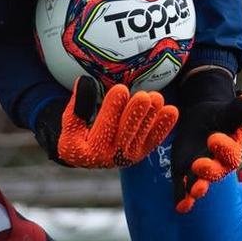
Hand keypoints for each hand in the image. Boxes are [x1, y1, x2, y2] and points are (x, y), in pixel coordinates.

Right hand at [36, 76, 177, 168]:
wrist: (87, 155)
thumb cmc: (77, 136)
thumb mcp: (70, 124)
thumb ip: (77, 105)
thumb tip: (84, 82)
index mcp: (90, 152)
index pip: (103, 128)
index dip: (112, 109)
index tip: (120, 90)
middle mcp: (111, 158)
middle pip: (126, 134)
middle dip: (135, 114)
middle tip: (143, 97)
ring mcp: (129, 157)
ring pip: (142, 136)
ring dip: (151, 117)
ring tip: (157, 98)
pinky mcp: (141, 153)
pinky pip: (154, 140)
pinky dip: (163, 126)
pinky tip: (171, 111)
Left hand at [171, 67, 241, 213]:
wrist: (202, 120)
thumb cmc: (218, 115)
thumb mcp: (226, 111)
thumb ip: (236, 111)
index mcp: (231, 149)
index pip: (230, 151)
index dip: (223, 147)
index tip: (214, 137)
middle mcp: (218, 165)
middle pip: (216, 171)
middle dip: (209, 170)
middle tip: (199, 165)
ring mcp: (201, 172)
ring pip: (201, 182)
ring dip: (198, 188)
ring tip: (193, 191)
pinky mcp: (185, 174)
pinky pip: (184, 189)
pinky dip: (182, 199)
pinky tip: (180, 207)